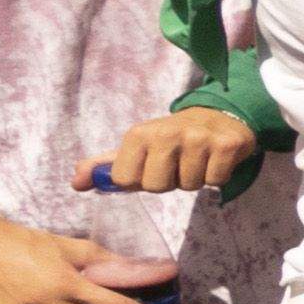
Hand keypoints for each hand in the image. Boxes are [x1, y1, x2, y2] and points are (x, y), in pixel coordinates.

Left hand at [97, 103, 259, 201]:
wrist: (220, 117)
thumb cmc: (172, 139)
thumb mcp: (137, 147)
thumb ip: (105, 166)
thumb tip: (76, 183)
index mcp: (140, 133)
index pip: (125, 180)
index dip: (139, 180)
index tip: (150, 166)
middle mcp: (168, 132)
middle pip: (157, 186)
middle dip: (168, 182)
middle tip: (176, 165)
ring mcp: (199, 138)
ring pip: (189, 185)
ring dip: (194, 179)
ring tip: (197, 161)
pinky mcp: (227, 145)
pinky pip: (216, 180)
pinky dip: (217, 176)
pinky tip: (215, 160)